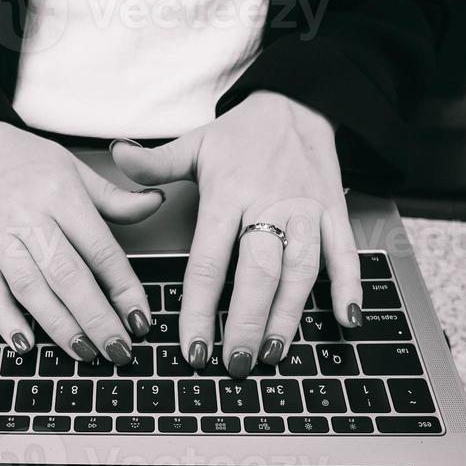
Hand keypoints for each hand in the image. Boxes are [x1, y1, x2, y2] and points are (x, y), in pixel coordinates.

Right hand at [0, 122, 163, 363]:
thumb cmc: (27, 159)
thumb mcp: (75, 168)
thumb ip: (115, 197)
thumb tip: (156, 203)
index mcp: (61, 194)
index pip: (100, 249)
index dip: (124, 288)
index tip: (141, 319)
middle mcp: (29, 215)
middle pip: (66, 275)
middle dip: (96, 318)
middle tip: (118, 350)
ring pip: (30, 287)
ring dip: (58, 324)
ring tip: (84, 353)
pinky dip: (5, 318)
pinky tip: (25, 343)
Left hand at [111, 93, 363, 378]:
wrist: (300, 102)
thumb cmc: (242, 134)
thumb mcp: (195, 144)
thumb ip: (155, 163)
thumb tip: (116, 153)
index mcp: (228, 195)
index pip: (209, 262)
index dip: (199, 309)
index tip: (192, 348)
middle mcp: (269, 206)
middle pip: (258, 273)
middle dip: (245, 322)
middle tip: (235, 363)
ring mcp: (306, 211)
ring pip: (301, 269)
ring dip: (289, 314)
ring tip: (272, 353)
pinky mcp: (335, 212)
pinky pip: (345, 252)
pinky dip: (350, 285)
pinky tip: (346, 320)